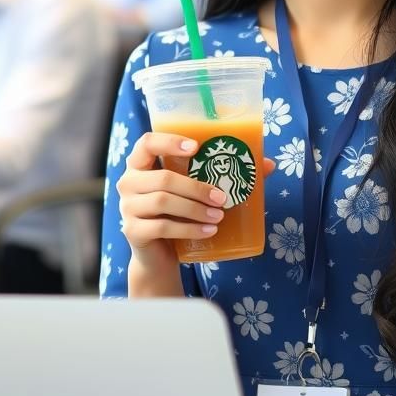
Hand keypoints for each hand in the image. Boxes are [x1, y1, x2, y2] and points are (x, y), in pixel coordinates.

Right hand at [117, 131, 274, 279]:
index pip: (146, 143)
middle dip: (197, 187)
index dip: (169, 141)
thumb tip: (268, 165)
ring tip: (219, 215)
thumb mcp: (196, 192)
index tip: (196, 146)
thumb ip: (225, 175)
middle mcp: (128, 182)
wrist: (160, 255)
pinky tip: (209, 231)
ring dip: (195, 208)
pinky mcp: (133, 231)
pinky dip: (190, 229)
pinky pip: (163, 227)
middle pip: (163, 178)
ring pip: (163, 202)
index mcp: (141, 165)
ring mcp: (127, 208)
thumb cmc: (180, 213)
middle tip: (223, 197)